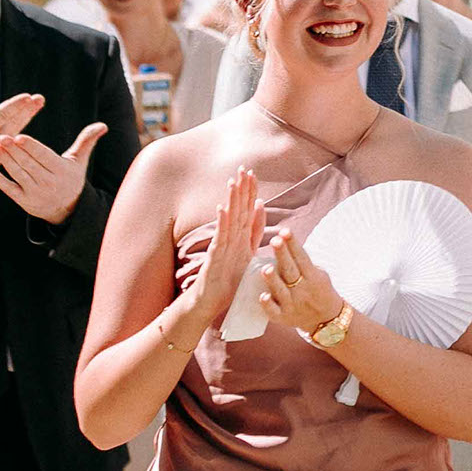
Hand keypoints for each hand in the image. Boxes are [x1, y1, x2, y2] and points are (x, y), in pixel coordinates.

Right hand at [0, 92, 41, 190]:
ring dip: (26, 118)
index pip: (0, 118)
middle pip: (12, 124)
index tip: (27, 97)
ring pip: (14, 132)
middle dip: (27, 110)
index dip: (15, 107)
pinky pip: (11, 143)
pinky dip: (20, 130)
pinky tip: (27, 119)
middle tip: (40, 98)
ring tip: (37, 105)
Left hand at [0, 121, 111, 223]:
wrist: (67, 209)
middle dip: (14, 150)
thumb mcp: (79, 161)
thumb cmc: (71, 178)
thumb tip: (103, 125)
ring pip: (18, 174)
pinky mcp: (25, 202)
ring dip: (5, 161)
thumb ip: (87, 141)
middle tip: (1, 137)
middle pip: (28, 164)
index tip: (19, 136)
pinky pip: (11, 191)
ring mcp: (36, 194)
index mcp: (61, 171)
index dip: (31, 147)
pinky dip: (0, 182)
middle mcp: (49, 183)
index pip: (43, 156)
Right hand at [180, 169, 262, 325]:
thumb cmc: (229, 281)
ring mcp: (221, 247)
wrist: (209, 302)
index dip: (249, 192)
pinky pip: (220, 238)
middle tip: (243, 168)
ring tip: (233, 181)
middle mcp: (230, 239)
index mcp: (240, 237)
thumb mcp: (248, 253)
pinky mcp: (215, 258)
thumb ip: (254, 232)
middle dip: (241, 189)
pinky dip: (221, 223)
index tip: (252, 173)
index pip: (246, 210)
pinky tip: (222, 208)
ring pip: (228, 220)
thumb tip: (262, 207)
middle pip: (237, 210)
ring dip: (231, 200)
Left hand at [255, 233, 346, 339]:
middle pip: (291, 270)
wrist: (327, 319)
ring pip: (281, 290)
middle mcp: (302, 290)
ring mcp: (292, 304)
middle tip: (275, 240)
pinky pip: (274, 312)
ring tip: (266, 268)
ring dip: (273, 279)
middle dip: (283, 255)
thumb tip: (284, 242)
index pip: (301, 257)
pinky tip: (262, 296)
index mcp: (312, 277)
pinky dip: (268, 305)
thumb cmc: (318, 290)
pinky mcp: (284, 317)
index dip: (293, 244)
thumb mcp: (319, 274)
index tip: (285, 231)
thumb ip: (303, 262)